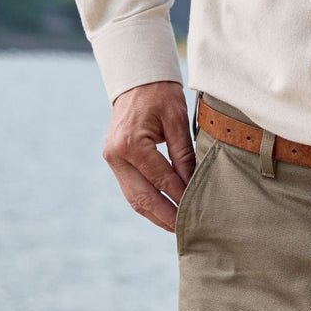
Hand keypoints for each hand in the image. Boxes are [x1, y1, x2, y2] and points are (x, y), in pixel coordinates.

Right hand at [102, 80, 194, 232]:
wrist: (137, 80)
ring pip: (133, 198)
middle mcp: (116, 155)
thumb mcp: (177, 120)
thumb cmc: (161, 94)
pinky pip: (131, 189)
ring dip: (155, 214)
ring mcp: (111, 159)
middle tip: (187, 231)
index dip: (180, 196)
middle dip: (165, 216)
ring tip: (176, 227)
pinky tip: (164, 212)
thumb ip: (184, 153)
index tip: (198, 210)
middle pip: (141, 197)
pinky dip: (147, 202)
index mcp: (131, 143)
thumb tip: (195, 184)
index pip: (161, 179)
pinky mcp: (114, 161)